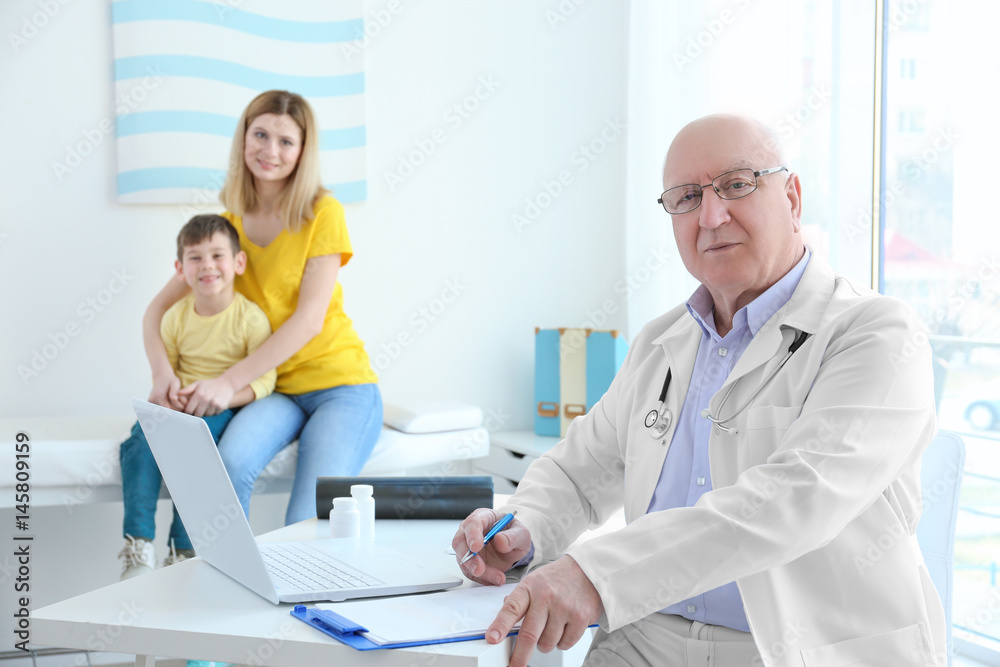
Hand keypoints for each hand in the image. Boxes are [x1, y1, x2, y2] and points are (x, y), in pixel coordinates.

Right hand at [149, 372, 182, 409]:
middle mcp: (153, 400)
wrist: (161, 377)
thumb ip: (174, 391)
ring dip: (171, 408)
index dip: (177, 409)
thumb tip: (174, 399)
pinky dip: (166, 407)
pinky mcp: (150, 403)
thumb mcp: (175, 383)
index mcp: (159, 396)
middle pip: (166, 411)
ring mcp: (151, 402)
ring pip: (163, 411)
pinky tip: (170, 402)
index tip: (183, 406)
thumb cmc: (170, 380)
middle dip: (175, 409)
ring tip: (176, 401)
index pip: (169, 410)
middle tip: (182, 404)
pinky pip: (160, 409)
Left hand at [177, 377, 234, 416]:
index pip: (189, 410)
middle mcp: (206, 399)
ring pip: (206, 415)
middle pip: (197, 414)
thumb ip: (187, 389)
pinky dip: (213, 412)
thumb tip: (177, 394)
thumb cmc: (210, 384)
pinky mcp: (221, 407)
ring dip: (205, 413)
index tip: (190, 409)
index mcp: (199, 394)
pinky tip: (213, 406)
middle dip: (196, 413)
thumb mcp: (198, 384)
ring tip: (207, 406)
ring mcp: (214, 404)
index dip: (188, 411)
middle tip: (198, 408)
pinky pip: (214, 414)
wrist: (227, 383)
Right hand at [453, 509, 531, 585]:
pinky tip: (495, 579)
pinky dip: (482, 578)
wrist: (514, 547)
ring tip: (496, 577)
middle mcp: (470, 531)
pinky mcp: (470, 562)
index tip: (476, 546)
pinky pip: (470, 572)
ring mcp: (468, 547)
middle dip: (469, 558)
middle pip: (460, 542)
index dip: (472, 535)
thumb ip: (513, 536)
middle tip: (480, 569)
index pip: (472, 523)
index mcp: (483, 517)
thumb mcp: (521, 533)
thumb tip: (500, 540)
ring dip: (477, 571)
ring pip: (463, 560)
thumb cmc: (514, 534)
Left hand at [487, 556, 602, 666]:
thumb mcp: (535, 581)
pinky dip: (562, 642)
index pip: (511, 609)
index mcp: (530, 587)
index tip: (492, 638)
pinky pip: (565, 644)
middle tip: (514, 666)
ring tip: (550, 627)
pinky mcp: (581, 618)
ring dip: (545, 644)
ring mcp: (564, 608)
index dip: (500, 626)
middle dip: (519, 656)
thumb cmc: (559, 577)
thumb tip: (504, 616)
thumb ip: (519, 598)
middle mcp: (546, 597)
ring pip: (547, 643)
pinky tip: (564, 628)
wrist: (589, 570)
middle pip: (529, 635)